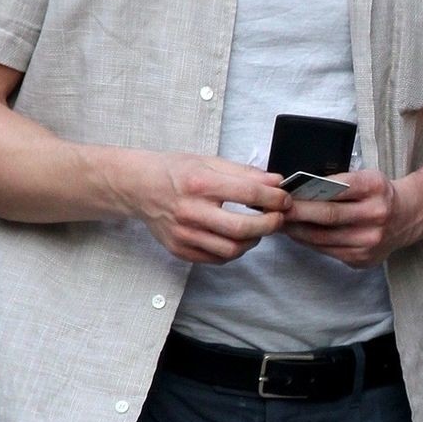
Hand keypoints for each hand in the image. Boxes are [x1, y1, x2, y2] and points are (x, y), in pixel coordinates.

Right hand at [126, 153, 290, 263]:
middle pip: (242, 228)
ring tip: (258, 229)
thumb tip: (276, 183)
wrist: (137, 187)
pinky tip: (237, 238)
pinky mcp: (180, 250)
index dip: (274, 198)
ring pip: (231, 249)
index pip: (248, 194)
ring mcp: (184, 234)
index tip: (284, 199)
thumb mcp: (209, 162)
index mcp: (199, 183)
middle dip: (269, 224)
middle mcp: (190, 211)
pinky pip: (216, 259)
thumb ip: (245, 174)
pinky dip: (234, 251)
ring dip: (253, 241)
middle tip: (278, 218)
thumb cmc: (174, 172)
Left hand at [280, 168, 413, 266]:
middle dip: (296, 212)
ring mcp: (369, 242)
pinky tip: (297, 234)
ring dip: (297, 231)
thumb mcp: (366, 177)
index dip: (307, 191)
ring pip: (323, 238)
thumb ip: (338, 182)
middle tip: (273, 208)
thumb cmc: (378, 194)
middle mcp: (375, 216)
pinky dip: (309, 242)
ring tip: (279, 222)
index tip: (284, 192)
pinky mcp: (362, 259)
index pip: (336, 188)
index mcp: (374, 188)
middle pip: (327, 215)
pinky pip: (328, 251)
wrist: (407, 218)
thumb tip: (297, 190)